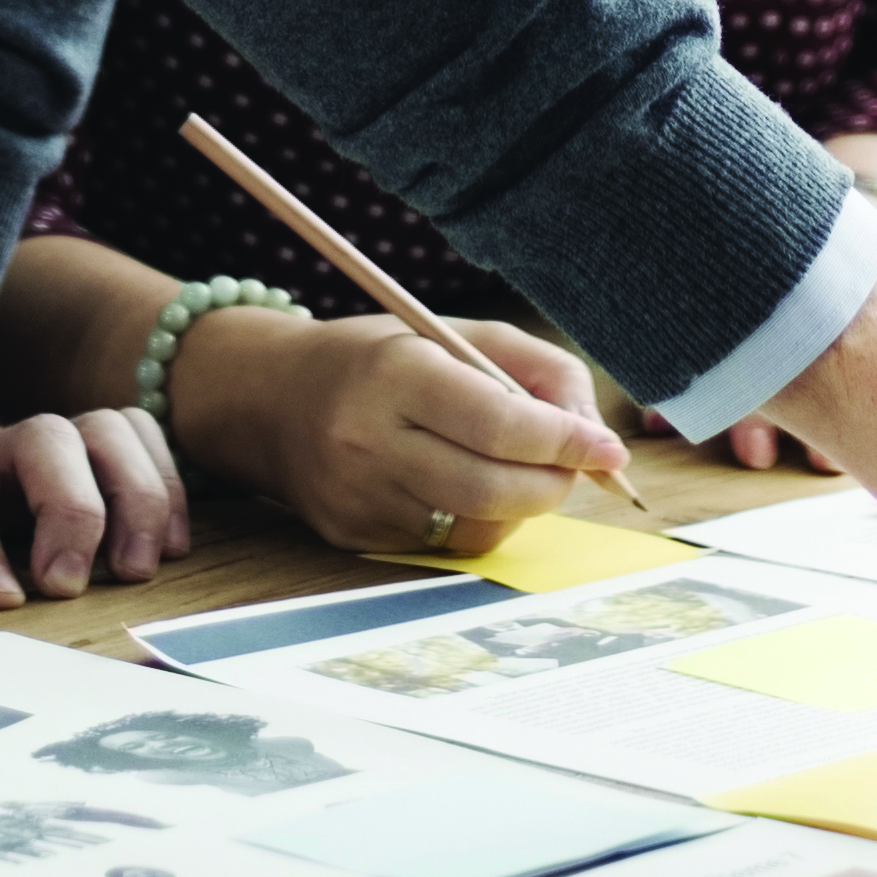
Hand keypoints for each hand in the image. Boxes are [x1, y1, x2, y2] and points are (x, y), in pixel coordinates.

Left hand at [0, 348, 184, 607]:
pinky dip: (160, 483)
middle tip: (70, 589)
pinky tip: (161, 544)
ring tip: (136, 568)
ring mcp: (11, 447)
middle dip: (78, 512)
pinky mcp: (44, 462)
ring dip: (136, 494)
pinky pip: (127, 442)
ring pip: (103, 431)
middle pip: (51, 438)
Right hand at [163, 306, 623, 560]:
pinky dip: (478, 521)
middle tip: (575, 467)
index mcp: (395, 373)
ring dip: (521, 507)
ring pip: (474, 527)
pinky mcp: (351, 535)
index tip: (606, 449)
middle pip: (491, 489)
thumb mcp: (458, 332)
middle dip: (553, 484)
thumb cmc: (381, 358)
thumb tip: (593, 434)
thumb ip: (539, 370)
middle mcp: (368, 439)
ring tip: (521, 472)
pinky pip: (442, 543)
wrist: (270, 399)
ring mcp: (356, 496)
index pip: (498, 424)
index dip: (565, 442)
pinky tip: (469, 487)